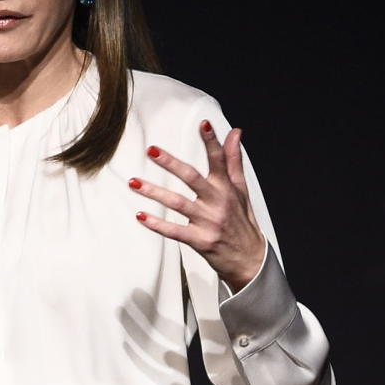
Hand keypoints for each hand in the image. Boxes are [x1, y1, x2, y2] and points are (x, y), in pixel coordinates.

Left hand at [129, 121, 265, 292]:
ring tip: (133, 182)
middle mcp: (218, 202)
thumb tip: (235, 132)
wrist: (250, 260)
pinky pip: (175, 232)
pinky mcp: (200, 241)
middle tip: (152, 150)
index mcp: (226, 188)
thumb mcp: (241, 190)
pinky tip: (141, 215)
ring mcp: (209, 222)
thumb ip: (233, 160)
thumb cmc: (242, 221)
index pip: (220, 160)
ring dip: (154, 192)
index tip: (203, 124)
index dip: (212, 142)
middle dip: (171, 163)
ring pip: (178, 203)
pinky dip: (157, 225)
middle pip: (192, 178)